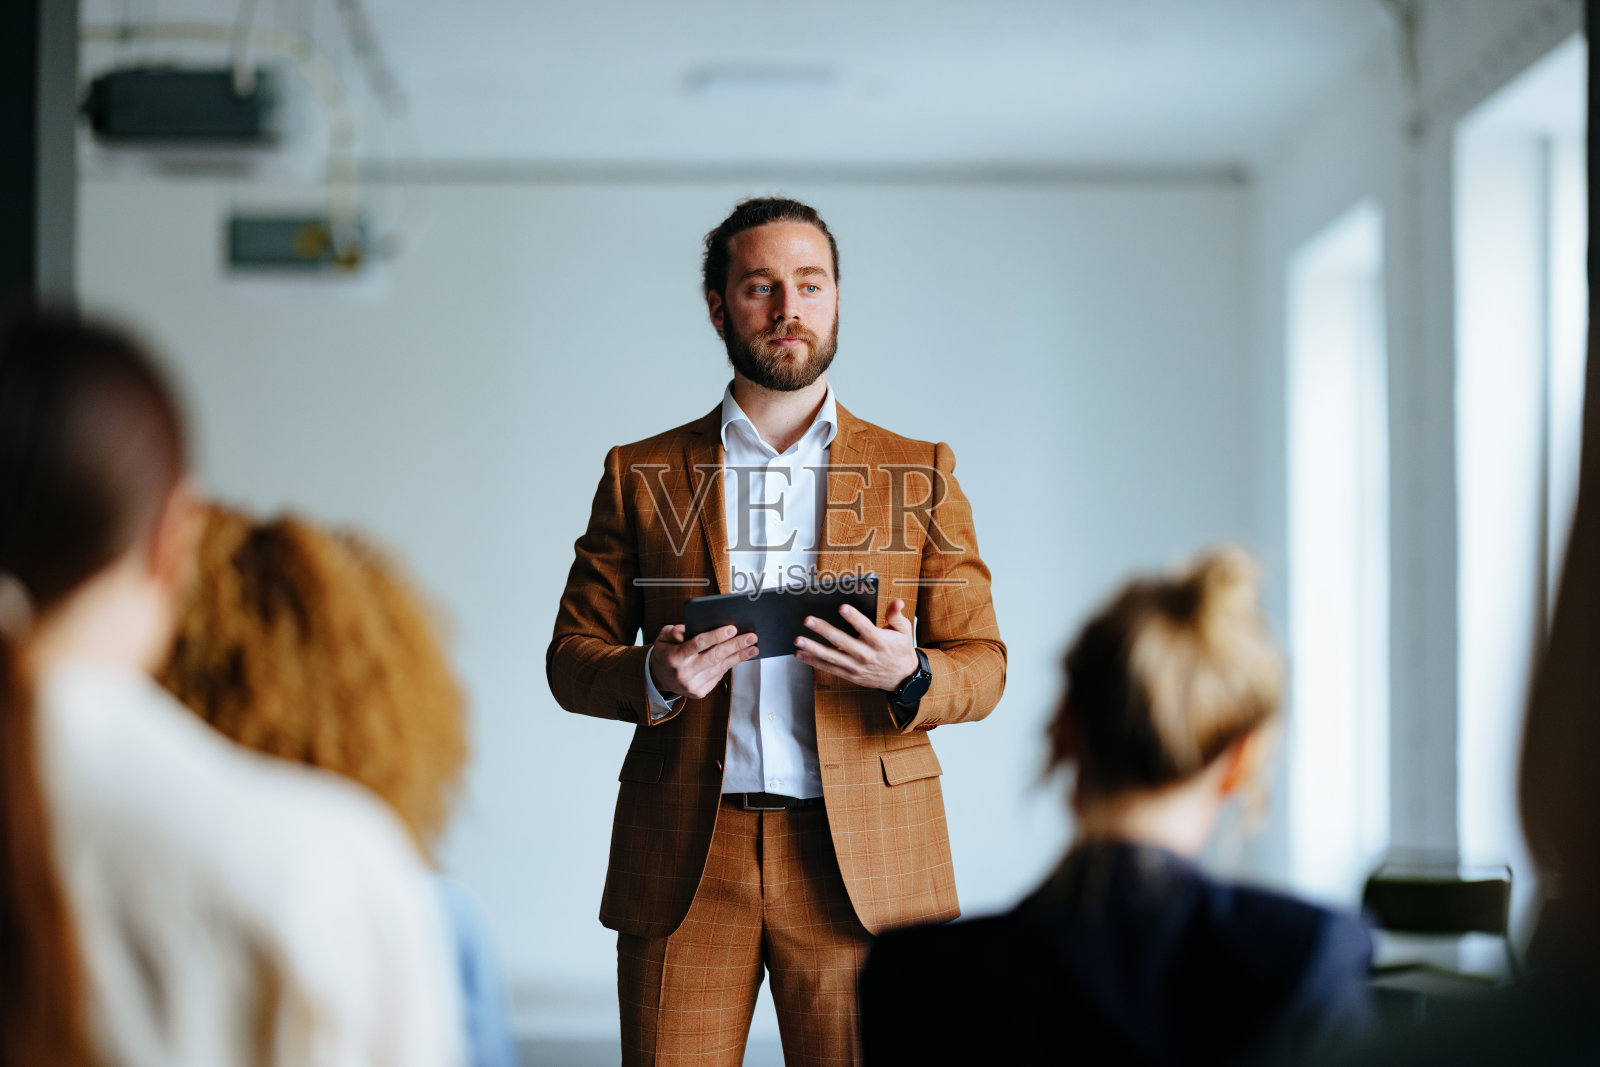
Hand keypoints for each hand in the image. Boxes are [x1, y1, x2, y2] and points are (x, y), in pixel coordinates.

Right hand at [650, 624, 757, 699]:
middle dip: (735, 645)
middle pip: (714, 657)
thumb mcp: (663, 638)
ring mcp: (692, 685)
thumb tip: (684, 630)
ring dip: (739, 656)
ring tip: (753, 647)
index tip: (732, 628)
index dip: (716, 636)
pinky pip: (718, 676)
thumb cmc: (665, 652)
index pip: (698, 644)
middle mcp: (684, 673)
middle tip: (751, 637)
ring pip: (720, 668)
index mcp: (674, 657)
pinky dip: (730, 665)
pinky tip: (741, 656)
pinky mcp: (699, 692)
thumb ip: (673, 631)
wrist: (658, 678)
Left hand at [793, 599, 918, 691]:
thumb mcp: (904, 630)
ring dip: (814, 648)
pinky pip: (829, 668)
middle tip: (809, 620)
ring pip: (832, 657)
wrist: (902, 678)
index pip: (865, 628)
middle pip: (843, 642)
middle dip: (824, 630)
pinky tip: (801, 654)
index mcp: (880, 642)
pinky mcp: (850, 675)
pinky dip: (814, 662)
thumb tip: (897, 602)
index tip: (842, 607)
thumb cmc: (900, 650)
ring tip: (799, 640)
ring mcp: (857, 667)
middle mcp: (867, 655)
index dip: (854, 618)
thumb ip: (896, 615)